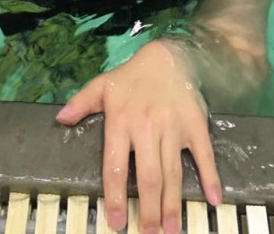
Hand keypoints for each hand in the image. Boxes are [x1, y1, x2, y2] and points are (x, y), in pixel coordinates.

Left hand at [56, 40, 221, 233]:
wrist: (167, 57)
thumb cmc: (131, 77)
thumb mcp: (102, 85)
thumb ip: (81, 103)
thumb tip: (60, 119)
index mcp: (121, 121)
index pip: (115, 166)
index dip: (115, 197)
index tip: (118, 223)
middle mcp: (146, 127)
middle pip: (148, 176)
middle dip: (149, 210)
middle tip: (150, 233)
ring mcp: (173, 127)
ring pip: (172, 172)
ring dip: (173, 203)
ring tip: (172, 229)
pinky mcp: (195, 125)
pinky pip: (204, 154)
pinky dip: (210, 177)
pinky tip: (213, 199)